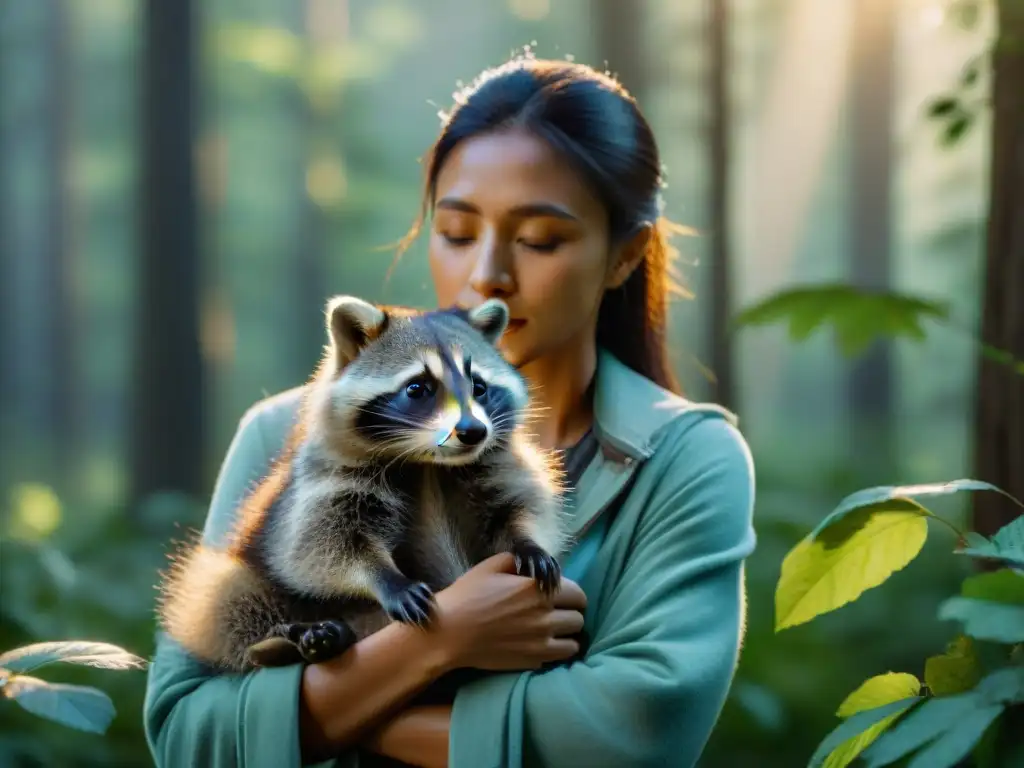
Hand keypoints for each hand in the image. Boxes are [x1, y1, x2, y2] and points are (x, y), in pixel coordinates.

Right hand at [429, 552, 586, 671]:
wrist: (450, 632)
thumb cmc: (468, 596)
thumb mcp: (490, 567)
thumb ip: (516, 561)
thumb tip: (529, 564)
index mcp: (538, 590)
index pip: (577, 593)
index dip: (571, 593)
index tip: (562, 595)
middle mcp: (545, 616)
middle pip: (578, 616)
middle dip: (571, 612)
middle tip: (558, 612)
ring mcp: (541, 641)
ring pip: (575, 639)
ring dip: (568, 633)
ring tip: (556, 630)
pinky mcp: (534, 660)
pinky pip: (562, 656)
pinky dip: (559, 649)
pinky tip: (547, 644)